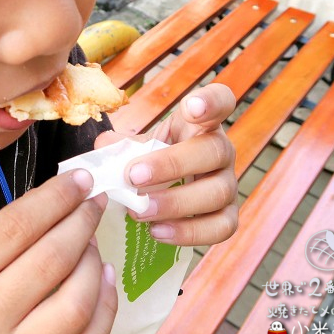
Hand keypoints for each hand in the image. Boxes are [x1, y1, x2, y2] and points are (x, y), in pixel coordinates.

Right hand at [0, 170, 116, 333]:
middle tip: (95, 203)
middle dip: (81, 222)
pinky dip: (107, 304)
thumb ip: (6, 231)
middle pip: (50, 261)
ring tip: (94, 243)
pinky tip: (105, 278)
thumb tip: (65, 195)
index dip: (55, 198)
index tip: (81, 180)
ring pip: (76, 303)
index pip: (15, 228)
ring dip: (94, 262)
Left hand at [95, 83, 237, 246]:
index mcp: (200, 125)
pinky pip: (220, 227)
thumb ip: (120, 146)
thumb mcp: (136, 148)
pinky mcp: (228, 216)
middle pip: (214, 151)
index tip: (190, 107)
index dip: (211, 101)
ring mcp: (228, 184)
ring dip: (175, 203)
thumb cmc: (151, 163)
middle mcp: (221, 151)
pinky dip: (188, 232)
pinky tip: (157, 231)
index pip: (220, 101)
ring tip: (139, 211)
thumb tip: (104, 146)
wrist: (162, 194)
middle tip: (133, 176)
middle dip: (172, 164)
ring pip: (217, 192)